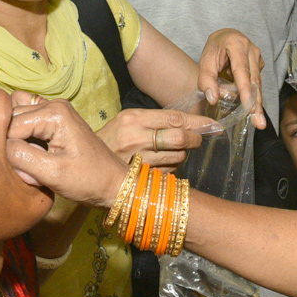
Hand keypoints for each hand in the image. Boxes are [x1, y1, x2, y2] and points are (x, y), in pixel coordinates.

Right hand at [7, 98, 128, 207]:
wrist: (112, 182)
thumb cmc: (87, 180)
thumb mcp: (52, 173)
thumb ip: (21, 157)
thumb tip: (0, 147)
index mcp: (53, 113)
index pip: (11, 126)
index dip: (10, 150)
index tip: (25, 170)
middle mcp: (52, 104)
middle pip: (11, 118)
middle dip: (13, 144)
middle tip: (28, 167)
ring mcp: (53, 109)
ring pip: (15, 118)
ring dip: (16, 139)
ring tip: (29, 158)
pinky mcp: (54, 118)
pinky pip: (26, 121)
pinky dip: (23, 137)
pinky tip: (33, 153)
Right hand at [96, 107, 215, 169]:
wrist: (84, 162)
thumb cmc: (112, 138)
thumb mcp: (127, 120)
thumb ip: (155, 120)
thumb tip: (189, 122)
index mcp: (133, 118)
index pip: (175, 118)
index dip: (197, 121)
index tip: (212, 124)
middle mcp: (136, 138)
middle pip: (180, 139)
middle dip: (195, 139)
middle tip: (197, 139)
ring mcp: (138, 160)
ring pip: (177, 157)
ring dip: (182, 155)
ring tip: (173, 152)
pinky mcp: (140, 178)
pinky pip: (168, 172)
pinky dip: (171, 167)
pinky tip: (162, 164)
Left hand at [198, 29, 266, 128]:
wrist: (227, 36)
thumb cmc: (215, 48)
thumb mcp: (205, 59)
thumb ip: (206, 78)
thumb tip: (213, 99)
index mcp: (236, 44)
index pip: (241, 70)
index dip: (245, 89)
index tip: (247, 105)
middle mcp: (252, 50)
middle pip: (254, 80)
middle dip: (255, 102)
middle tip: (258, 122)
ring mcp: (258, 57)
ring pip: (257, 84)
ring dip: (257, 104)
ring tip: (259, 121)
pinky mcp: (260, 65)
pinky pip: (256, 83)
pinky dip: (254, 97)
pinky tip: (253, 112)